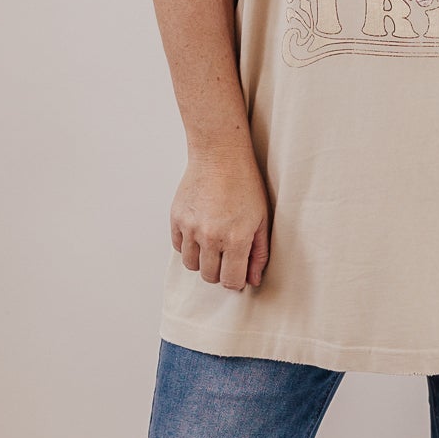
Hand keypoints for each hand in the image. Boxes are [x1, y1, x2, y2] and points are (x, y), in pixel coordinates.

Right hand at [172, 141, 270, 289]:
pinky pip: (178, 247)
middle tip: (227, 258)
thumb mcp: (262, 220)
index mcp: (236, 239)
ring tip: (213, 245)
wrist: (220, 156)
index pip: (231, 280)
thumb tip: (253, 280)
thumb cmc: (245, 184)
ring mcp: (190, 228)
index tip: (238, 274)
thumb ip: (259, 253)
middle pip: (209, 276)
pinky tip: (200, 233)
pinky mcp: (176, 218)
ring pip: (191, 265)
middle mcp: (211, 237)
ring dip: (203, 261)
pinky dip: (188, 246)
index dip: (236, 281)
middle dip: (220, 272)